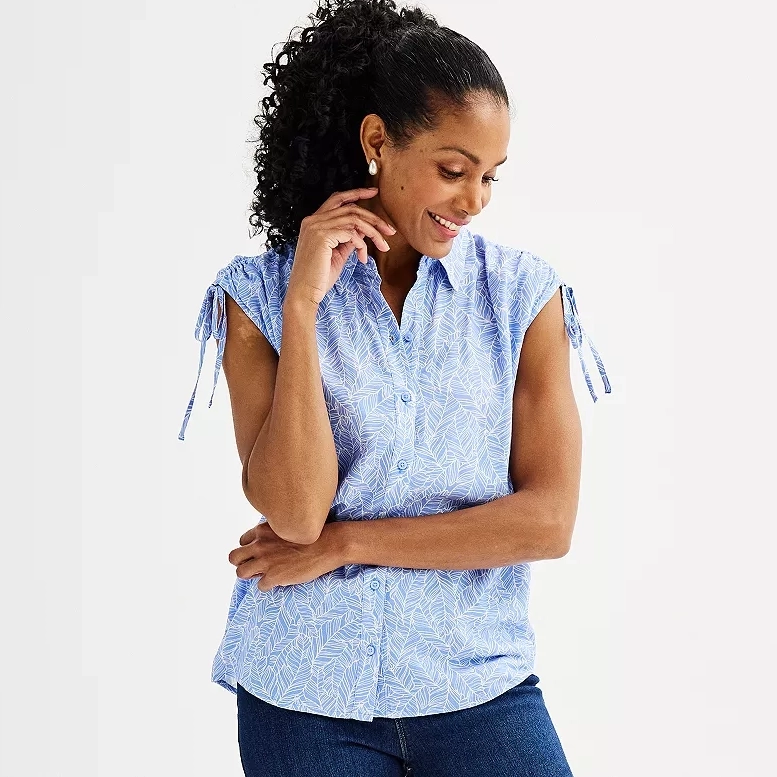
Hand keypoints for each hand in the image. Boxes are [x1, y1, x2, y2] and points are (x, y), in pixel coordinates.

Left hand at [227, 520, 346, 591]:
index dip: (250, 549)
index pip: (243, 541)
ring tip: (264, 575)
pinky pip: (260, 586)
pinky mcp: (274, 576)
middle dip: (242, 562)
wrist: (329, 544)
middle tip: (255, 566)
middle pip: (234, 557)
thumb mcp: (288, 525)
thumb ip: (274, 532)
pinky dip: (268, 585)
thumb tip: (269, 541)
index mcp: (263, 530)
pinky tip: (280, 581)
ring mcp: (265, 561)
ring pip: (241, 573)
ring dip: (251, 575)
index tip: (260, 553)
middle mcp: (260, 545)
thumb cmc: (313, 534)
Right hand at [286, 187, 396, 306]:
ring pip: (354, 220)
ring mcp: (316, 227)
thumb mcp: (337, 254)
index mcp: (313, 222)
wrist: (304, 293)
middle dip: (374, 218)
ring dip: (373, 233)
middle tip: (390, 230)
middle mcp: (313, 220)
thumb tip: (363, 232)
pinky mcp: (322, 237)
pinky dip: (362, 244)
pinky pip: (351, 233)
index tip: (373, 192)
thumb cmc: (319, 277)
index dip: (356, 193)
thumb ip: (347, 239)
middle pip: (350, 208)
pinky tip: (363, 258)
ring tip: (383, 246)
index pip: (337, 199)